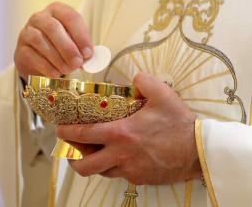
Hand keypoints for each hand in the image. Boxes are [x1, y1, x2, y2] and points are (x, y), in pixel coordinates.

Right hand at [14, 2, 92, 80]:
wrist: (38, 62)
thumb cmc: (61, 48)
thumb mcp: (74, 44)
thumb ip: (83, 48)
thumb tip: (93, 58)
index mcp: (57, 11)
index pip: (70, 16)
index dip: (80, 35)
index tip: (88, 52)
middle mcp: (39, 18)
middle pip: (52, 27)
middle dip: (67, 47)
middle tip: (78, 63)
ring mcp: (26, 33)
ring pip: (40, 41)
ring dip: (57, 57)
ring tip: (68, 70)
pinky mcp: (20, 50)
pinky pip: (31, 56)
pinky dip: (45, 66)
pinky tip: (56, 74)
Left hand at [56, 72, 200, 184]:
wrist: (199, 152)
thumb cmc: (179, 123)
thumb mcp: (162, 94)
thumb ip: (144, 81)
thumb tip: (135, 78)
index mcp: (120, 134)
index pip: (83, 135)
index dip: (67, 133)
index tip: (59, 130)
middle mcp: (120, 155)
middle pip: (85, 166)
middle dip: (72, 160)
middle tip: (72, 150)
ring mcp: (129, 170)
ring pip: (101, 172)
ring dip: (94, 163)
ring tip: (95, 152)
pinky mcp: (140, 179)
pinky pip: (119, 175)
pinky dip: (114, 167)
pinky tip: (120, 157)